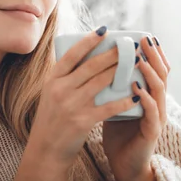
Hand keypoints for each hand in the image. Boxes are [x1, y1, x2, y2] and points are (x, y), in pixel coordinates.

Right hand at [23, 26, 140, 173]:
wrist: (45, 149)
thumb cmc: (52, 118)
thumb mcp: (51, 92)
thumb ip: (65, 76)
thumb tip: (85, 54)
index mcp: (53, 79)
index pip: (72, 54)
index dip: (89, 41)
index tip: (104, 30)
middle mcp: (60, 89)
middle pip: (91, 66)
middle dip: (112, 53)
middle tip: (128, 44)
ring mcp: (71, 105)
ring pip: (101, 82)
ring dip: (120, 71)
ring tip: (135, 62)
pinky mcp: (82, 121)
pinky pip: (107, 107)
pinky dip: (122, 101)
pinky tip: (135, 95)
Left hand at [102, 35, 170, 180]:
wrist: (123, 163)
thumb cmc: (118, 131)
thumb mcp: (114, 102)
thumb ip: (112, 85)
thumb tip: (94, 61)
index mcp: (148, 94)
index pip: (155, 69)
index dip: (153, 53)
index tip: (145, 35)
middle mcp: (157, 103)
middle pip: (161, 74)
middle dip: (154, 56)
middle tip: (146, 40)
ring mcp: (157, 117)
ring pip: (159, 90)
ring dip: (150, 73)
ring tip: (140, 58)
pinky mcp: (152, 132)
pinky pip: (151, 113)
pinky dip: (145, 99)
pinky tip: (136, 88)